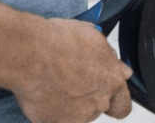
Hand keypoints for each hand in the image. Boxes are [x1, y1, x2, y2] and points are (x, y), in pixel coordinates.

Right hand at [14, 17, 131, 121]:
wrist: (32, 55)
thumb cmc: (60, 42)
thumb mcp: (95, 38)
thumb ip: (110, 59)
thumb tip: (119, 68)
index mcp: (113, 79)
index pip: (123, 103)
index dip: (115, 100)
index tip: (107, 96)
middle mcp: (99, 101)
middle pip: (98, 106)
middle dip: (88, 97)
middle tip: (71, 82)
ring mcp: (79, 116)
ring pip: (78, 114)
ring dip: (69, 103)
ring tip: (53, 83)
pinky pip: (56, 118)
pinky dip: (50, 110)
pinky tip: (43, 92)